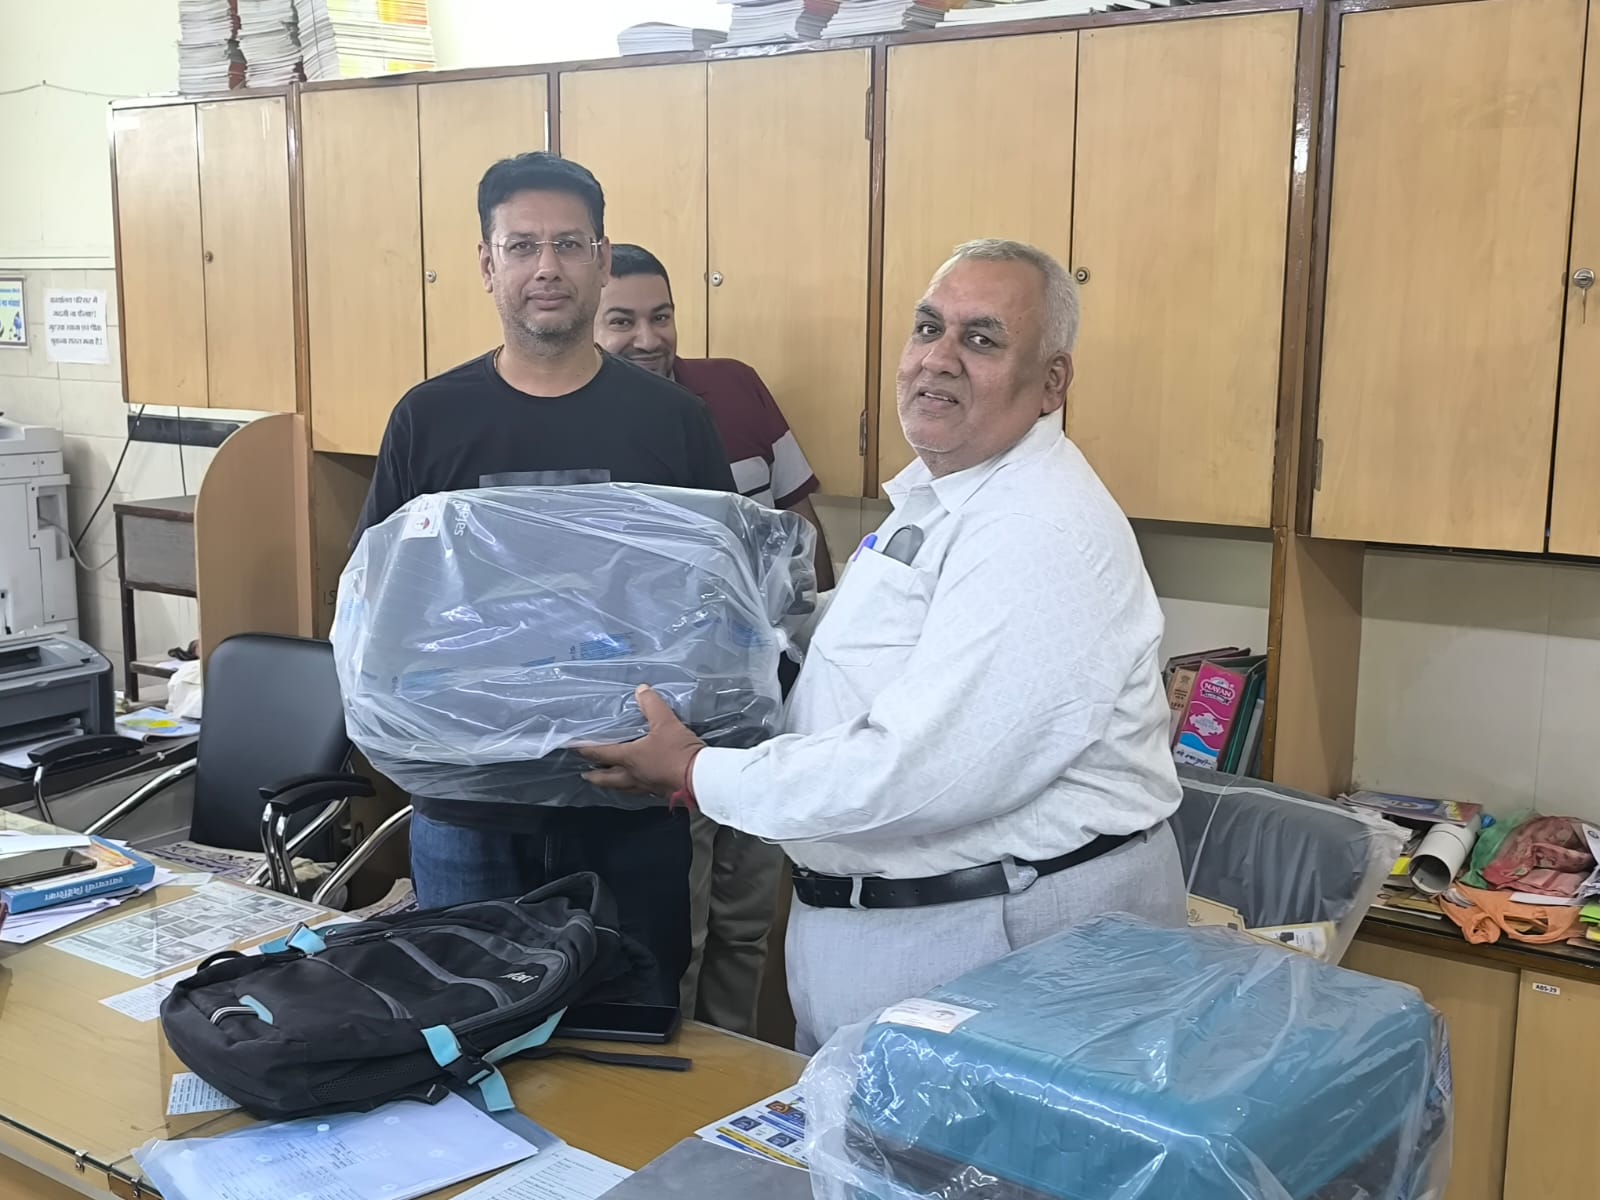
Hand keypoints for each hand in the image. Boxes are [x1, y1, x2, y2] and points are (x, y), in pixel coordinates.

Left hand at [578, 686, 705, 799]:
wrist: (701, 778)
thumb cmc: (678, 751)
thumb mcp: (666, 722)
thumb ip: (652, 705)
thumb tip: (641, 690)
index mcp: (630, 758)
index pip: (602, 753)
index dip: (586, 750)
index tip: (573, 749)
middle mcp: (633, 775)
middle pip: (607, 778)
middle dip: (595, 776)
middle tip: (585, 774)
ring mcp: (646, 787)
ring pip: (622, 788)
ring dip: (612, 785)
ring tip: (607, 782)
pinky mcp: (660, 794)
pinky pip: (640, 792)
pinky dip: (633, 788)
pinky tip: (638, 786)